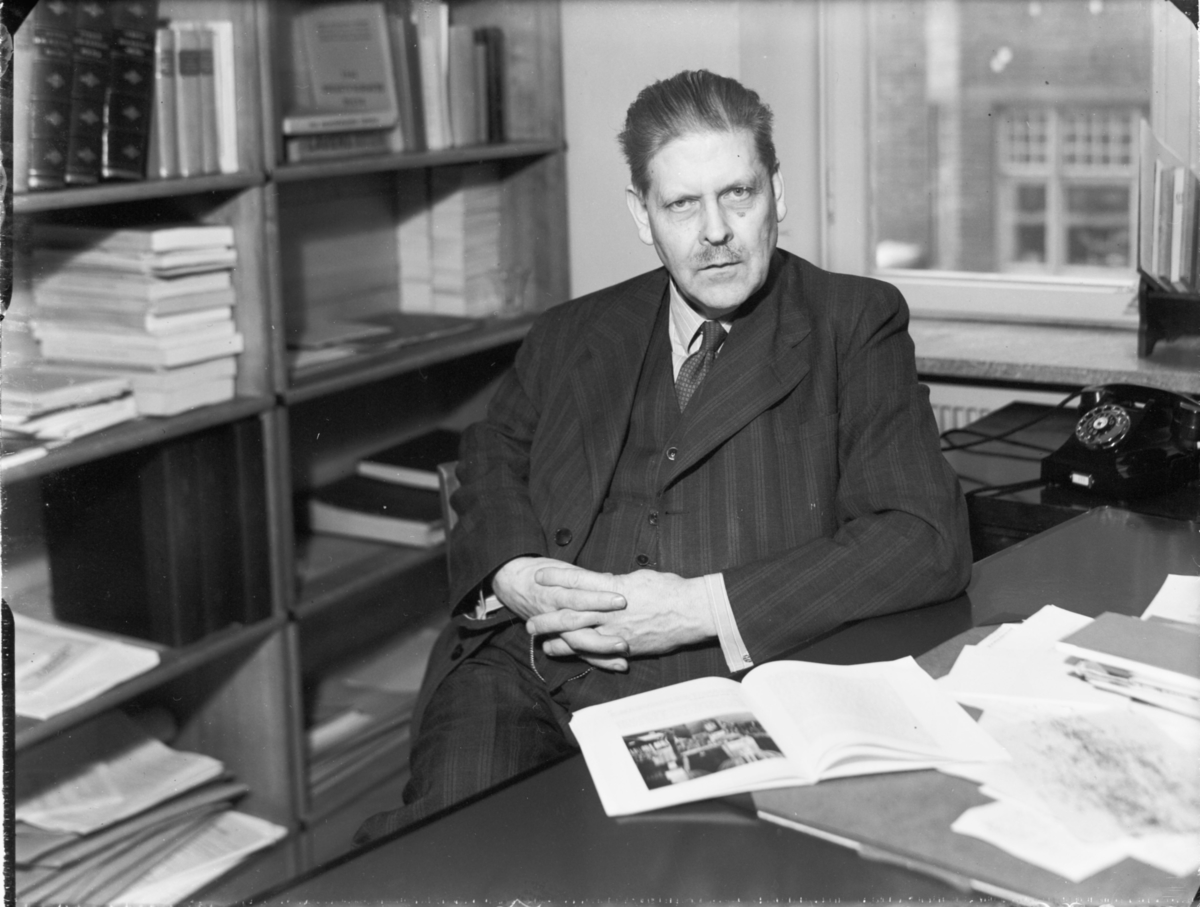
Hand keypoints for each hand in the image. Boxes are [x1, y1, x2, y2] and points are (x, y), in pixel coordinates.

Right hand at [492, 557, 631, 672]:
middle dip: (601, 623)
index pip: (578, 593)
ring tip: (622, 647)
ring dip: (601, 646)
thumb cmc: (540, 572)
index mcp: (554, 589)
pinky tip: (617, 665)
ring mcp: (554, 628)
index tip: (621, 599)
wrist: (511, 582)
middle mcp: (552, 610)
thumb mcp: (559, 566)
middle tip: (624, 623)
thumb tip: (610, 578)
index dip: (598, 597)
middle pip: (576, 619)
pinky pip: (577, 652)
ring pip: (576, 640)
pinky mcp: (558, 639)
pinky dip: (596, 660)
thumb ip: (584, 577)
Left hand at [525, 567, 715, 658]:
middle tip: (529, 621)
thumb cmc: (670, 589)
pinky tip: (569, 655)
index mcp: (614, 588)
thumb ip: (617, 582)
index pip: (578, 581)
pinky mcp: (626, 647)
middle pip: (572, 613)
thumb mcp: (639, 577)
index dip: (557, 578)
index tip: (539, 576)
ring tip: (540, 641)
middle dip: (548, 617)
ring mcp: (618, 631)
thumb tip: (603, 583)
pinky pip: (599, 653)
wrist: (692, 611)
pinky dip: (581, 654)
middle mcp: (612, 611)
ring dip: (558, 639)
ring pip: (580, 637)